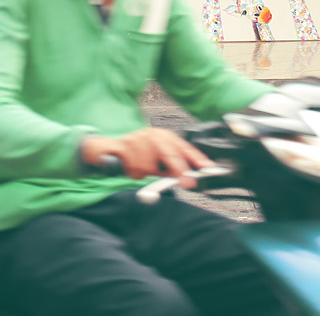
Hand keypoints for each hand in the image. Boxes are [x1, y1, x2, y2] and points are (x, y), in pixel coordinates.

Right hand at [79, 129, 212, 183]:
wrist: (111, 150)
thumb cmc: (138, 154)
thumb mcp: (157, 160)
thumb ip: (171, 167)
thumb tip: (187, 177)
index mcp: (164, 136)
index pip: (184, 147)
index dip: (197, 158)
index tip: (208, 169)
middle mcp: (154, 135)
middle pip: (171, 153)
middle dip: (180, 170)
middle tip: (188, 183)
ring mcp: (140, 139)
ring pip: (151, 164)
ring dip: (147, 172)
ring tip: (141, 169)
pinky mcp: (127, 147)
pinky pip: (136, 168)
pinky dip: (135, 172)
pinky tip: (131, 167)